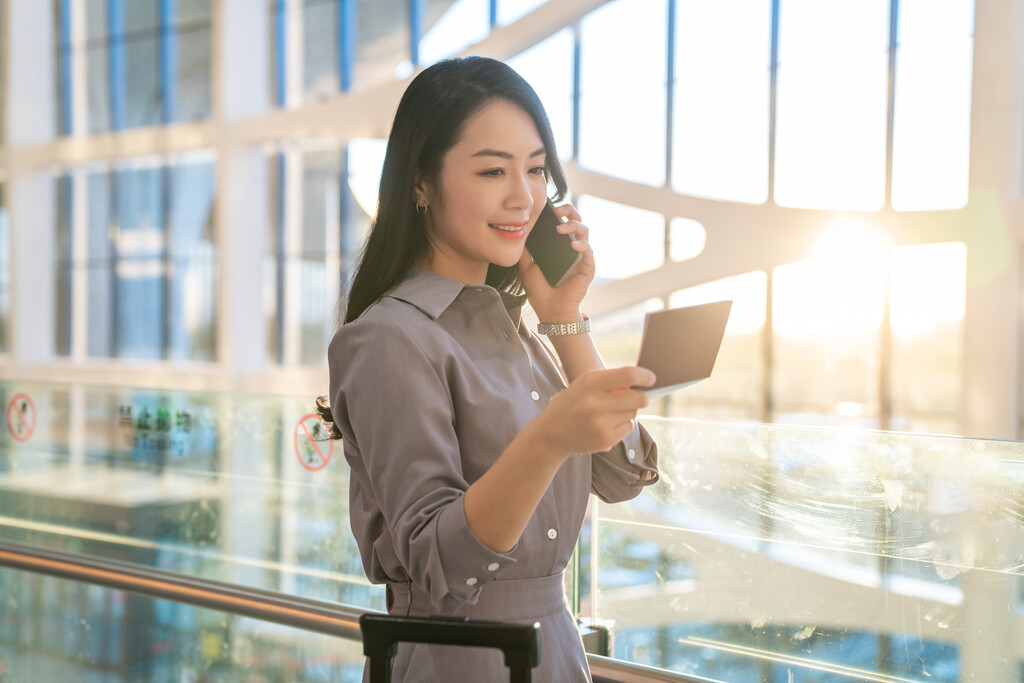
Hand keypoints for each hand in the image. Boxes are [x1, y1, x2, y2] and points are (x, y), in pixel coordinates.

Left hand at [519, 203, 594, 322]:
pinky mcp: (588, 266)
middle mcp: (572, 247)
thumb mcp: (526, 266)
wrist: (550, 310)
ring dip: (574, 225)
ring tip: (561, 228)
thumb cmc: (540, 291)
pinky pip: (589, 250)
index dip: (559, 211)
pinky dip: (582, 244)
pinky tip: (573, 244)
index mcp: (559, 245)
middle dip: (569, 211)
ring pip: (585, 231)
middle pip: (576, 221)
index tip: (548, 207)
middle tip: (558, 211)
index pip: (562, 221)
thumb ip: (524, 250)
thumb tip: (518, 231)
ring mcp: (581, 256)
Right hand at [528, 366, 655, 456]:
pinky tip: (607, 424)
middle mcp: (595, 403)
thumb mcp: (584, 385)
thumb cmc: (572, 403)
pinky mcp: (604, 440)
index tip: (652, 378)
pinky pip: (628, 427)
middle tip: (640, 396)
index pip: (628, 375)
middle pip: (639, 398)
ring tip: (611, 412)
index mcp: (589, 383)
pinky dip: (623, 425)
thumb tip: (643, 381)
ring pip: (633, 413)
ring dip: (629, 411)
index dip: (645, 376)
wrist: (550, 434)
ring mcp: (600, 423)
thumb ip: (610, 381)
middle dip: (643, 397)